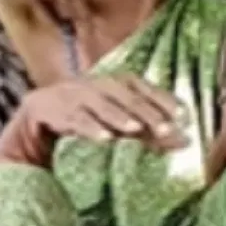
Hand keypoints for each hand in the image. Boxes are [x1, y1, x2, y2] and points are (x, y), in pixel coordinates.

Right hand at [0, 75, 189, 165]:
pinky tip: (104, 139)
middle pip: (123, 94)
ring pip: (99, 103)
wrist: (38, 115)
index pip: (141, 86)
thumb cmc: (87, 118)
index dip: (161, 98)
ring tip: (135, 129)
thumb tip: (187, 142)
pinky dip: (90, 127)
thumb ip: (149, 132)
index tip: (182, 115)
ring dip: (117, 116)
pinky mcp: (54, 110)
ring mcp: (73, 95)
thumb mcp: (119, 124)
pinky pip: (75, 119)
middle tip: (166, 128)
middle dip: (145, 110)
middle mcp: (94, 84)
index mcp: (112, 82)